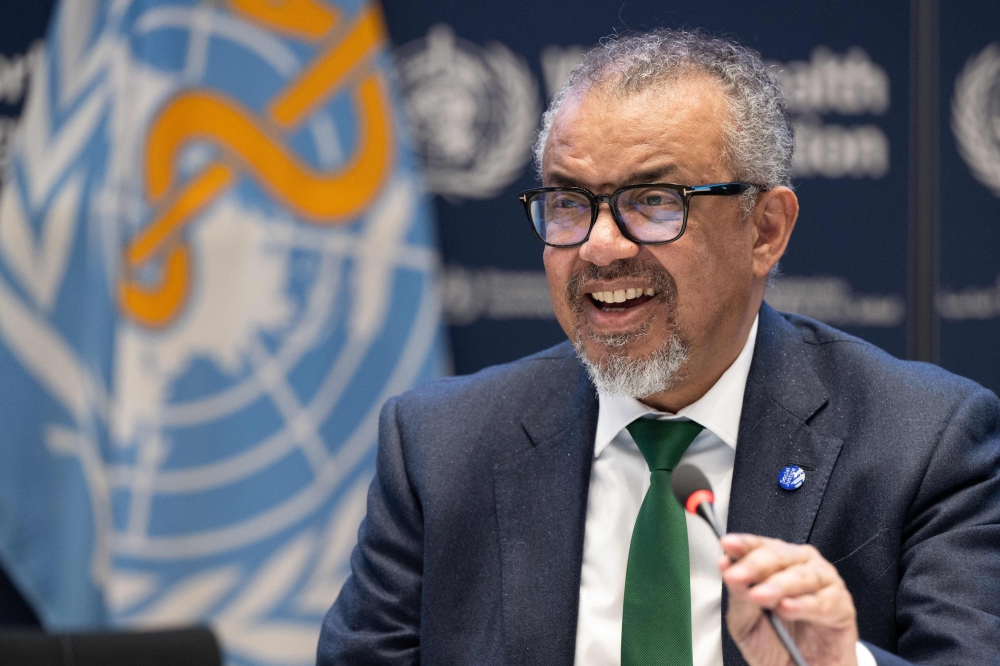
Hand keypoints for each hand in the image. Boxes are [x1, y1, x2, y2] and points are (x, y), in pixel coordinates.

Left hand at [719, 534, 858, 665]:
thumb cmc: (775, 642)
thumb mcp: (746, 621)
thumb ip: (738, 594)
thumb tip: (726, 564)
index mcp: (776, 563)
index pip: (759, 546)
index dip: (744, 544)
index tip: (728, 546)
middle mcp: (801, 565)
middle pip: (780, 556)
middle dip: (755, 565)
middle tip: (737, 576)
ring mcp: (824, 583)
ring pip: (802, 576)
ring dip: (779, 585)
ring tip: (760, 595)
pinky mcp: (842, 607)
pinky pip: (824, 602)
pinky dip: (804, 605)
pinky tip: (786, 608)